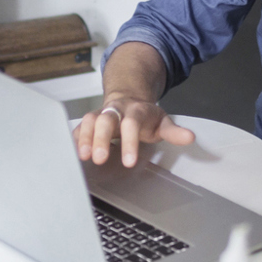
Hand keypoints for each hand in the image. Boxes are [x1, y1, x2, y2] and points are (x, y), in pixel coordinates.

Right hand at [74, 96, 195, 167]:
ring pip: (89, 120)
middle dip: (101, 138)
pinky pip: (79, 126)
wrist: (128, 99)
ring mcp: (101, 113)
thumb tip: (190, 138)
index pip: (131, 124)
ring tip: (83, 156)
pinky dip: (74, 137)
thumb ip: (174, 132)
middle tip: (100, 159)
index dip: (129, 142)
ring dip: (85, 137)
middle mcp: (116, 110)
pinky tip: (72, 152)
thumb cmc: (145, 117)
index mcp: (136, 111)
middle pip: (106, 119)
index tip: (129, 163)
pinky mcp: (90, 121)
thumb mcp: (163, 122)